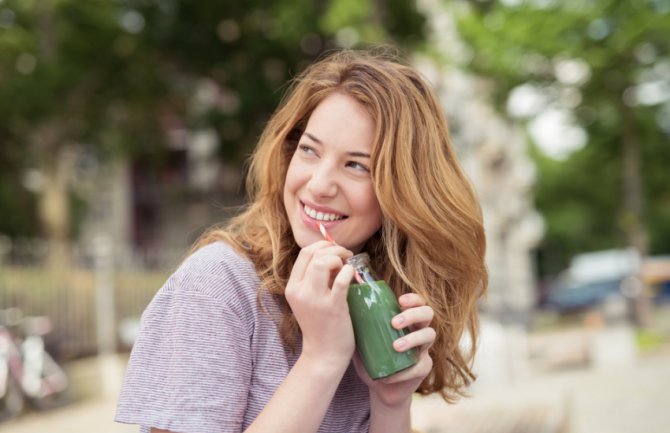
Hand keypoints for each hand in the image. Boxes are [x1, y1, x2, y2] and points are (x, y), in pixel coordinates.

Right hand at [285, 240, 355, 367]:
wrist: (324, 354)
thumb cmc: (321, 324)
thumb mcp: (310, 299)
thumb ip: (316, 278)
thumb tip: (334, 255)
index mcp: (292, 287)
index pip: (304, 253)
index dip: (323, 245)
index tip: (336, 252)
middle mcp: (300, 292)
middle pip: (314, 254)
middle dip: (334, 249)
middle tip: (346, 257)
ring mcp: (315, 300)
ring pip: (323, 262)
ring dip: (340, 258)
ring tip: (347, 267)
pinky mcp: (332, 308)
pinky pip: (341, 280)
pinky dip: (349, 271)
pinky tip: (352, 274)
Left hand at [353, 293, 435, 408]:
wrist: (378, 388)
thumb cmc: (371, 359)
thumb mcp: (363, 342)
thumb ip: (357, 327)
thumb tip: (343, 308)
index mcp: (406, 320)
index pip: (417, 302)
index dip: (413, 299)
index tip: (400, 301)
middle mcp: (418, 331)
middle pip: (427, 313)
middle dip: (413, 315)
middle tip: (394, 323)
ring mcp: (423, 349)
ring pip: (430, 335)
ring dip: (413, 338)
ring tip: (396, 346)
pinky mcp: (423, 368)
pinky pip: (420, 366)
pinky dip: (405, 371)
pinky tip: (390, 375)